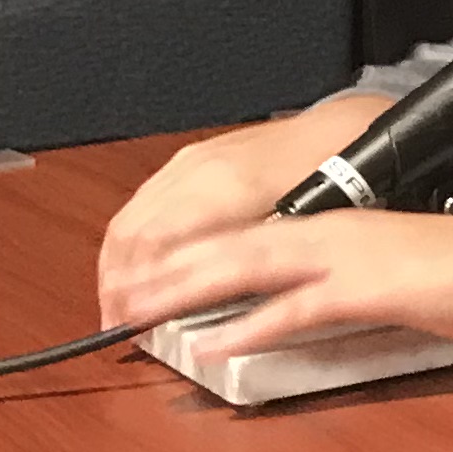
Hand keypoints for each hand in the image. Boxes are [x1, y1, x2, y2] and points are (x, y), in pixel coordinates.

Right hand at [97, 97, 390, 326]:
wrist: (337, 129)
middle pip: (133, 231)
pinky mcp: (190, 159)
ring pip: (131, 215)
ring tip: (118, 301)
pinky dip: (131, 237)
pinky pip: (144, 200)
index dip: (136, 285)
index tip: (129, 321)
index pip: (155, 242)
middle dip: (116, 280)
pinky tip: (134, 264)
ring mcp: (190, 161)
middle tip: (116, 320)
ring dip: (117, 261)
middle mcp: (197, 170)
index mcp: (224, 188)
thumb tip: (207, 290)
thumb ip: (249, 253)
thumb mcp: (299, 224)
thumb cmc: (328, 179)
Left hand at [107, 208, 452, 355]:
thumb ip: (334, 280)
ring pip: (244, 270)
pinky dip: (248, 326)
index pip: (241, 235)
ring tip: (137, 315)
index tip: (145, 281)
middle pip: (225, 248)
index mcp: (330, 222)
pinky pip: (293, 310)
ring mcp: (344, 258)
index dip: (186, 258)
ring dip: (185, 294)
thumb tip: (291, 307)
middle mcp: (327, 231)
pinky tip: (211, 343)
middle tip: (115, 300)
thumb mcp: (386, 267)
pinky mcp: (365, 289)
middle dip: (164, 274)